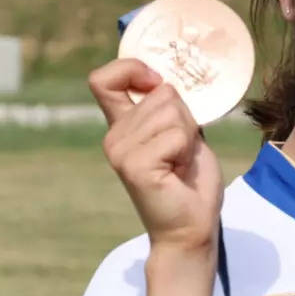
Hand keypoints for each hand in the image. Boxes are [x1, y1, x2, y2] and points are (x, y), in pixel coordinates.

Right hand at [88, 58, 223, 258]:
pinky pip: (176, 135)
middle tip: (182, 152)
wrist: (191, 227)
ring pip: (172, 112)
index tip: (156, 83)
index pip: (103, 79)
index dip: (132, 69)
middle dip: (186, 119)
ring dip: (188, 136)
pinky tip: (179, 172)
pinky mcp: (134, 165)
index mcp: (122, 125)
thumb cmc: (189, 182)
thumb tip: (168, 79)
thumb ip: (170, 108)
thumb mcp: (183, 133)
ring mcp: (120, 151)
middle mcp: (114, 136)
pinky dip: (188, 151)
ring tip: (180, 162)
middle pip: (163, 93)